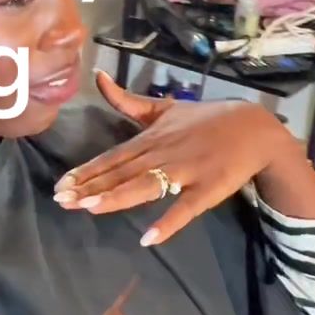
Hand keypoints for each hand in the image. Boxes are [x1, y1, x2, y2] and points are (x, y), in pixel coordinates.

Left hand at [53, 73, 297, 245]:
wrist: (254, 129)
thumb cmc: (205, 120)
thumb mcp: (163, 108)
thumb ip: (127, 100)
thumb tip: (97, 76)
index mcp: (151, 138)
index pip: (113, 157)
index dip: (87, 171)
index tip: (60, 184)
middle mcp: (163, 153)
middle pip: (122, 172)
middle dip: (91, 187)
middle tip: (61, 200)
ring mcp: (186, 171)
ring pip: (146, 186)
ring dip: (118, 197)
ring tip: (90, 208)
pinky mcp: (208, 189)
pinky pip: (186, 208)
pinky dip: (169, 222)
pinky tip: (149, 238)